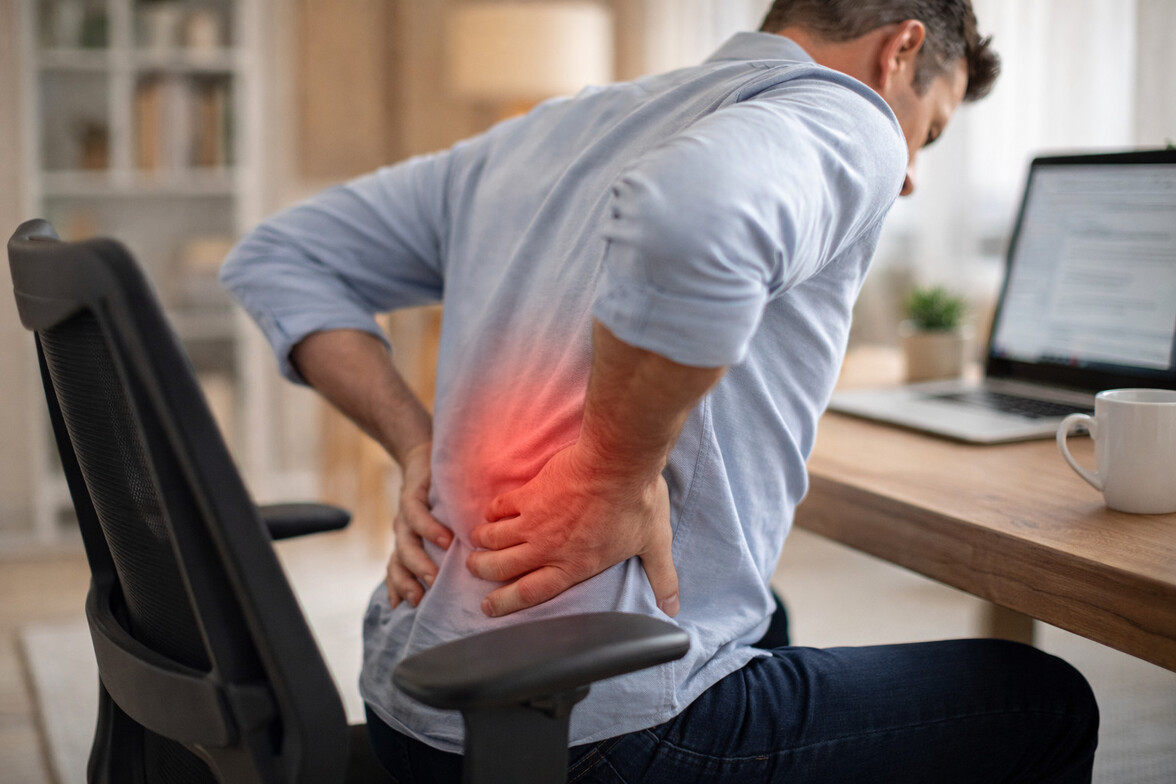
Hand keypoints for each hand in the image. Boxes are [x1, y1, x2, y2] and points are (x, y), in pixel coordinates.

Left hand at [386, 441, 451, 607]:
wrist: (427, 453)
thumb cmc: (439, 494)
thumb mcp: (439, 522)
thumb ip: (443, 547)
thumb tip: (457, 574)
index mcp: (408, 539)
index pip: (397, 568)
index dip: (399, 587)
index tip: (408, 607)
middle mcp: (404, 529)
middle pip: (400, 561)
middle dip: (408, 581)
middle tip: (421, 599)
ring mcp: (406, 512)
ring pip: (407, 542)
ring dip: (419, 561)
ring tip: (433, 576)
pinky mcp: (412, 492)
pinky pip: (417, 514)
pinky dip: (430, 528)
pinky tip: (445, 540)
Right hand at [465, 442, 678, 617]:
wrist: (619, 461)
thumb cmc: (637, 503)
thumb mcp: (654, 545)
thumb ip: (662, 578)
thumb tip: (674, 607)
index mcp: (574, 566)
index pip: (530, 593)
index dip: (504, 603)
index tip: (487, 606)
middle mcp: (547, 548)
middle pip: (501, 567)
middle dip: (483, 571)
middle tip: (474, 569)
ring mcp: (534, 521)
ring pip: (494, 538)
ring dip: (482, 543)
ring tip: (477, 542)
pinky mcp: (529, 494)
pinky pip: (499, 508)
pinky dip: (492, 513)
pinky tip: (492, 513)